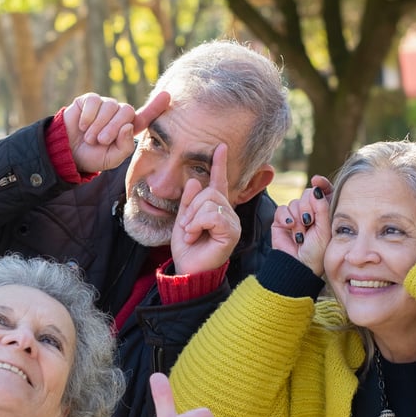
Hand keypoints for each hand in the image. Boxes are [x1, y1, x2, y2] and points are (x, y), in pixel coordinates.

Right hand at [64, 91, 169, 173]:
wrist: (68, 153)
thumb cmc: (93, 157)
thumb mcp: (112, 158)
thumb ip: (125, 146)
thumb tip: (128, 126)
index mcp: (128, 129)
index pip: (145, 116)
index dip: (156, 106)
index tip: (167, 95)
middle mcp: (119, 114)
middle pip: (126, 111)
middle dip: (113, 127)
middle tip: (101, 141)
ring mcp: (105, 105)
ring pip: (110, 106)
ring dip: (98, 125)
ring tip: (89, 138)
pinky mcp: (89, 100)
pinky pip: (94, 101)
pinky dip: (88, 116)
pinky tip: (82, 126)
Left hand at [170, 143, 239, 274]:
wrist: (188, 269)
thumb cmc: (187, 248)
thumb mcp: (183, 219)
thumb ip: (188, 201)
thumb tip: (193, 180)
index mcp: (215, 208)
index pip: (219, 182)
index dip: (219, 164)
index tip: (220, 147)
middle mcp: (227, 212)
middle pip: (210, 192)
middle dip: (192, 207)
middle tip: (187, 226)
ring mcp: (232, 222)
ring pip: (210, 202)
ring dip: (193, 218)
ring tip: (191, 233)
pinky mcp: (232, 232)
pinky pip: (213, 215)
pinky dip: (198, 224)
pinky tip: (195, 235)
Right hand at [271, 174, 332, 275]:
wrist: (298, 265)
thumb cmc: (316, 252)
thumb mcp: (325, 229)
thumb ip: (322, 207)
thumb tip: (316, 188)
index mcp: (324, 213)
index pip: (324, 192)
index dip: (321, 184)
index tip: (317, 180)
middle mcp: (310, 213)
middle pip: (307, 194)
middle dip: (308, 206)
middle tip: (309, 221)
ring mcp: (295, 216)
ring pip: (295, 202)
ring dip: (298, 217)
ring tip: (301, 233)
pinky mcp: (281, 221)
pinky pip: (282, 209)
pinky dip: (286, 218)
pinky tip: (290, 228)